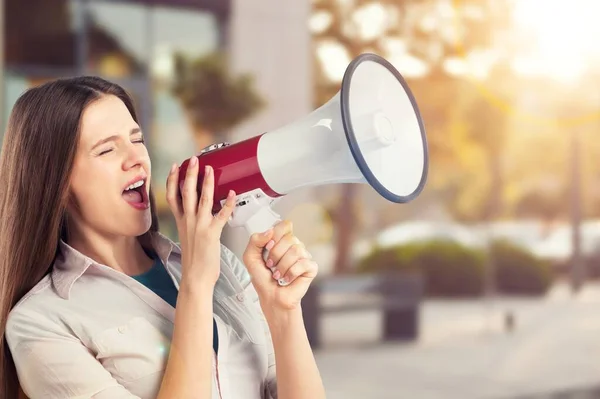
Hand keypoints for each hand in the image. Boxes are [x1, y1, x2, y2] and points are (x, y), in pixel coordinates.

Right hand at [166, 156, 235, 286]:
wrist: (195, 278)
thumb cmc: (195, 261)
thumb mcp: (188, 238)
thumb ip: (191, 224)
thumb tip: (197, 214)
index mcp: (181, 222)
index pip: (172, 196)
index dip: (173, 180)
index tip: (175, 167)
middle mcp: (188, 221)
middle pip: (186, 192)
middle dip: (189, 174)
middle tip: (193, 160)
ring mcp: (199, 226)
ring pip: (202, 199)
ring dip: (207, 182)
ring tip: (210, 169)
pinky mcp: (212, 233)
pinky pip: (221, 215)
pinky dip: (228, 203)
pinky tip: (232, 194)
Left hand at [243, 220, 317, 310]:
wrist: (271, 297)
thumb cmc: (262, 279)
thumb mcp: (250, 257)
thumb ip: (255, 241)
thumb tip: (270, 231)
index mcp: (282, 240)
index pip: (284, 225)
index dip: (275, 235)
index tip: (267, 248)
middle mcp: (294, 246)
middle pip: (290, 238)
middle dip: (276, 254)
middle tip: (270, 266)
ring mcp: (304, 256)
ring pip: (296, 250)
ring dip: (282, 266)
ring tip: (278, 275)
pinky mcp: (311, 268)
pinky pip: (303, 263)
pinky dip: (291, 273)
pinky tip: (287, 280)